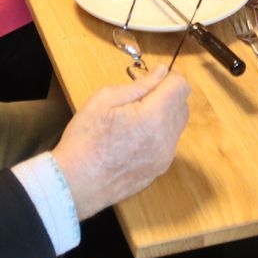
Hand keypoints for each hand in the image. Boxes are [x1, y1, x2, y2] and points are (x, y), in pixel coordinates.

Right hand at [51, 67, 191, 219]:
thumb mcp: (105, 100)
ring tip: (134, 119)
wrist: (74, 184)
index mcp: (154, 117)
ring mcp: (165, 158)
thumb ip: (139, 85)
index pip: (181, 87)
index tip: (153, 78)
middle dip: (167, 95)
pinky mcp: (159, 171)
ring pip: (177, 125)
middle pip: (183, 105)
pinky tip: (133, 138)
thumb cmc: (84, 139)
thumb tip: (161, 73)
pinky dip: (158, 134)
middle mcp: (166, 139)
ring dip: (164, 115)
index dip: (170, 77)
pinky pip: (168, 143)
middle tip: (139, 98)